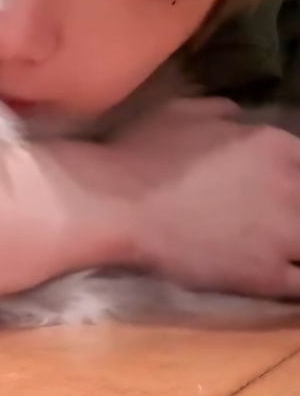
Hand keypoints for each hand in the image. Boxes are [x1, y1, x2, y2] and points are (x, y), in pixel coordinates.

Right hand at [105, 97, 299, 296]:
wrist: (115, 203)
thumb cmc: (141, 153)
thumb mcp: (181, 113)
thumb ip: (222, 114)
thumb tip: (238, 119)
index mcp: (275, 146)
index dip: (293, 180)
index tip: (278, 191)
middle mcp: (291, 188)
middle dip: (294, 212)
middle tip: (273, 223)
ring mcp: (284, 235)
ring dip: (296, 248)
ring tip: (278, 253)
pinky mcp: (267, 276)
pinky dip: (296, 283)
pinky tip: (281, 280)